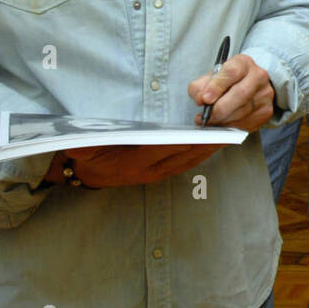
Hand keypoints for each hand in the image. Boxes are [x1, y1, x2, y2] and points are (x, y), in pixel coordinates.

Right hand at [45, 144, 221, 187]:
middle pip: (183, 155)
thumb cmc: (87, 156)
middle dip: (205, 144)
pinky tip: (214, 144)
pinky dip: (202, 153)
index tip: (202, 131)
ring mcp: (156, 174)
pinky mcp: (161, 175)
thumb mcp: (81, 147)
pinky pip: (186, 164)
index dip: (184, 140)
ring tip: (228, 135)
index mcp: (133, 162)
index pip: (162, 149)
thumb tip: (80, 140)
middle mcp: (149, 171)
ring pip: (189, 161)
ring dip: (209, 149)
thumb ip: (84, 143)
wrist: (87, 176)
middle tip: (227, 131)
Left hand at [187, 53, 275, 131]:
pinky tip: (223, 124)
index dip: (216, 86)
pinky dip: (231, 126)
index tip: (205, 99)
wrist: (250, 86)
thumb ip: (201, 86)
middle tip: (206, 116)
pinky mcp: (266, 111)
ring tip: (211, 121)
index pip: (231, 72)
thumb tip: (200, 99)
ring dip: (223, 120)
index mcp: (243, 63)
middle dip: (219, 109)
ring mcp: (265, 94)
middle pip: (240, 94)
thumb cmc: (228, 82)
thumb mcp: (212, 77)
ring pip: (243, 112)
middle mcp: (258, 76)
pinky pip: (246, 123)